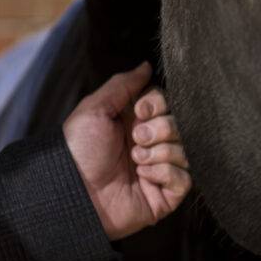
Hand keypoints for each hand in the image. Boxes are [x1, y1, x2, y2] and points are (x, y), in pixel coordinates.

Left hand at [63, 62, 192, 239]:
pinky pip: (185, 178)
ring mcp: (159, 169)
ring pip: (186, 150)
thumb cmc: (78, 149)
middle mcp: (151, 144)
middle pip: (180, 124)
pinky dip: (165, 173)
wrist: (74, 191)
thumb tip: (146, 66)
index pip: (167, 102)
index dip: (158, 104)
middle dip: (160, 128)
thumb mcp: (95, 108)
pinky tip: (143, 176)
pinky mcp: (165, 195)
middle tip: (136, 139)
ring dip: (160, 152)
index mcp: (135, 122)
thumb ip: (123, 84)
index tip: (140, 111)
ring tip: (135, 161)